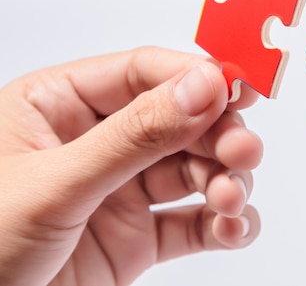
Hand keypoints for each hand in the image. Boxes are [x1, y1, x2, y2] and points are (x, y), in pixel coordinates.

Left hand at [0, 47, 262, 285]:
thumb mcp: (53, 184)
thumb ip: (133, 136)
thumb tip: (201, 88)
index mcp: (59, 106)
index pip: (142, 73)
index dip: (195, 78)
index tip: (237, 91)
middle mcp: (96, 143)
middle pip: (180, 121)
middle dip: (219, 136)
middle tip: (244, 152)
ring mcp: (119, 191)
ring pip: (194, 171)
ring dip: (226, 181)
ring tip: (231, 200)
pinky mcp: (135, 239)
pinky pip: (192, 223)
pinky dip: (222, 225)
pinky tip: (231, 228)